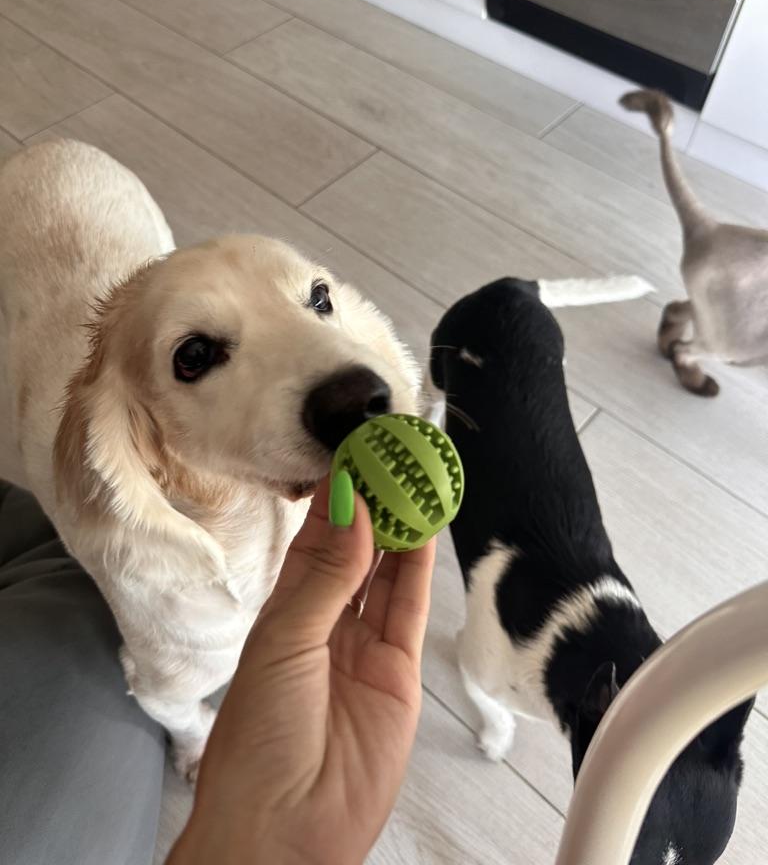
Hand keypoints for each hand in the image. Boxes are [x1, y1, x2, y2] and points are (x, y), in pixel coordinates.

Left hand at [168, 475, 434, 864]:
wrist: (285, 830)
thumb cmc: (260, 739)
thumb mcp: (286, 642)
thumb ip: (326, 574)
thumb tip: (349, 504)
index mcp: (284, 614)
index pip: (315, 541)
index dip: (336, 497)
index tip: (354, 452)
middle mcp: (325, 624)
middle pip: (356, 552)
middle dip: (374, 504)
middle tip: (392, 456)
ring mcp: (363, 648)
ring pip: (387, 573)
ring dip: (401, 527)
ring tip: (414, 477)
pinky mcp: (399, 673)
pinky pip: (410, 609)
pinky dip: (418, 567)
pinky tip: (423, 528)